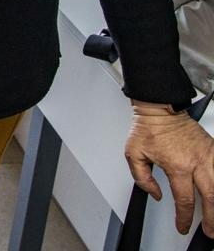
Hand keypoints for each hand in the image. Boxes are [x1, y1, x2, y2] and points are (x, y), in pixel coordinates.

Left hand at [125, 103, 213, 235]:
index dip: (184, 217)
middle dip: (211, 218)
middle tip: (210, 230)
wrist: (160, 108)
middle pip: (210, 197)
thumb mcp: (134, 155)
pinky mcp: (213, 149)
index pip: (184, 199)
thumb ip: (143, 179)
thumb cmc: (148, 128)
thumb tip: (156, 195)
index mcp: (177, 165)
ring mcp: (208, 155)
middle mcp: (196, 161)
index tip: (182, 225)